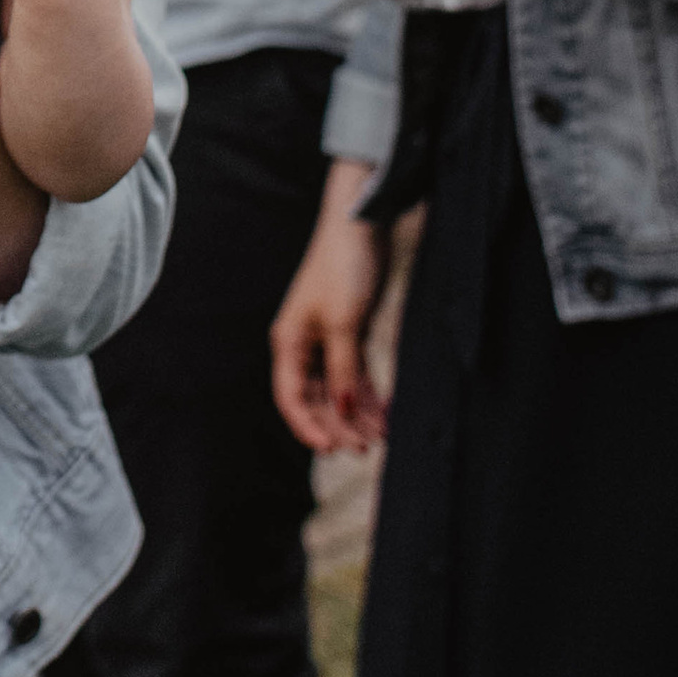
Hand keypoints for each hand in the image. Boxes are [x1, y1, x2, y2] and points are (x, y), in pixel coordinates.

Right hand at [271, 163, 392, 454]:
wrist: (362, 226)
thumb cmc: (343, 267)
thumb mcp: (344, 323)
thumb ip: (345, 371)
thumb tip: (346, 412)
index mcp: (290, 342)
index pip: (291, 397)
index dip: (308, 427)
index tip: (331, 450)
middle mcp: (305, 345)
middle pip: (318, 398)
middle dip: (341, 425)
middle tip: (366, 448)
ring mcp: (329, 340)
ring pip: (341, 389)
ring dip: (359, 414)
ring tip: (383, 436)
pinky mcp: (351, 333)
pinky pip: (358, 374)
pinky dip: (371, 394)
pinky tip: (387, 413)